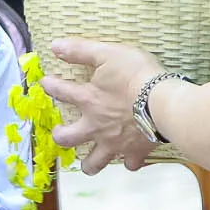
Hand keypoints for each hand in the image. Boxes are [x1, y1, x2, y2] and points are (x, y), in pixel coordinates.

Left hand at [39, 38, 165, 174]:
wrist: (164, 102)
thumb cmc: (137, 75)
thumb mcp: (108, 54)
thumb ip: (81, 50)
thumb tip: (54, 45)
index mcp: (88, 100)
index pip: (61, 91)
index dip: (51, 86)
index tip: (45, 83)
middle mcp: (96, 126)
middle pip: (69, 139)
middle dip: (61, 137)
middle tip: (61, 134)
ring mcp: (115, 142)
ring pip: (95, 162)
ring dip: (90, 163)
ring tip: (89, 162)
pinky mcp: (136, 152)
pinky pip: (130, 164)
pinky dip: (129, 162)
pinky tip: (130, 159)